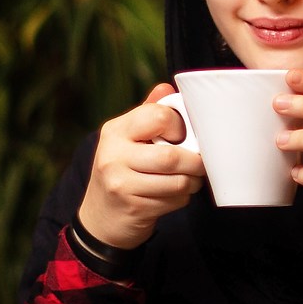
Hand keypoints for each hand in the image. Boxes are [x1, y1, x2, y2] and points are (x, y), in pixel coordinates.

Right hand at [75, 83, 206, 250]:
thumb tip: (166, 88)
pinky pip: (174, 200)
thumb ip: (148, 113)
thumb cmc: (123, 169)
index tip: (183, 135)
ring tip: (189, 179)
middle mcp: (113, 155)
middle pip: (171, 156)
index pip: (158, 117)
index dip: (179, 126)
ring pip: (178, 181)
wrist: (102, 216)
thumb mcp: (128, 138)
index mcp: (115, 130)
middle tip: (200, 163)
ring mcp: (120, 183)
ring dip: (192, 182)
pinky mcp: (133, 207)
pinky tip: (172, 195)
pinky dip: (182, 198)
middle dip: (195, 162)